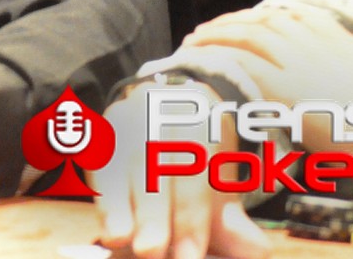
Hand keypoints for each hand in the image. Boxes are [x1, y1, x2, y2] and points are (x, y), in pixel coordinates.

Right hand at [92, 82, 270, 258]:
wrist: (164, 115)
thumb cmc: (194, 159)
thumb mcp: (218, 183)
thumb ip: (231, 219)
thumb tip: (256, 251)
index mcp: (196, 113)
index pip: (193, 163)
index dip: (190, 211)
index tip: (189, 254)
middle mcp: (155, 109)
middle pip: (150, 159)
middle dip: (151, 211)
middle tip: (152, 252)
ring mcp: (120, 118)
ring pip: (117, 160)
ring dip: (118, 207)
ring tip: (122, 241)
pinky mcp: (97, 135)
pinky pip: (96, 166)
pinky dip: (101, 200)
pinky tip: (109, 231)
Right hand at [185, 7, 352, 151]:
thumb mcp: (304, 145)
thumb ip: (270, 119)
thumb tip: (243, 111)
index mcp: (281, 85)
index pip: (232, 57)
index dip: (206, 51)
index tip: (187, 50)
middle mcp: (294, 55)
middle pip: (247, 32)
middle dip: (218, 30)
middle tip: (198, 34)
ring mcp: (318, 41)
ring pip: (272, 19)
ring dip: (243, 17)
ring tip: (227, 21)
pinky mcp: (341, 37)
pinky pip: (302, 15)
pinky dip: (279, 12)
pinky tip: (271, 13)